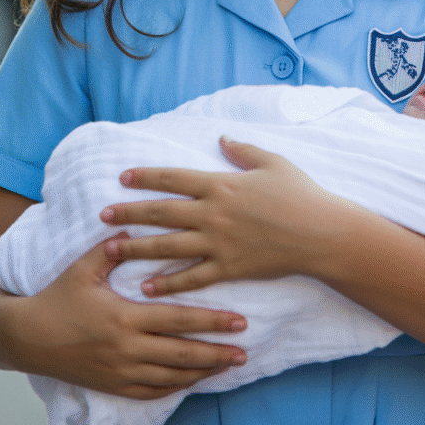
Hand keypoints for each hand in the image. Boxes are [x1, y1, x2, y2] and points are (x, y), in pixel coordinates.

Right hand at [13, 236, 247, 399]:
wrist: (26, 338)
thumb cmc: (57, 299)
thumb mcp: (82, 270)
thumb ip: (108, 250)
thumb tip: (131, 229)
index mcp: (125, 317)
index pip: (178, 320)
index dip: (211, 321)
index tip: (240, 320)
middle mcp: (127, 348)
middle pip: (183, 353)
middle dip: (217, 351)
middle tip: (245, 349)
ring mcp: (121, 371)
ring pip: (172, 376)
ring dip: (204, 372)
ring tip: (230, 365)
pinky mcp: (113, 386)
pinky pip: (152, 391)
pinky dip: (177, 387)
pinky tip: (195, 382)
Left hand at [100, 138, 342, 296]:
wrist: (321, 233)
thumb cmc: (301, 195)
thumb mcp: (273, 163)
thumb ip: (244, 151)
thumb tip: (223, 138)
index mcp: (221, 184)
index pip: (174, 178)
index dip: (147, 177)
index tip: (123, 177)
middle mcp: (213, 213)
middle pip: (161, 213)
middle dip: (129, 213)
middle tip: (102, 215)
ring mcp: (218, 243)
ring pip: (167, 246)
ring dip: (137, 248)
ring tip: (110, 249)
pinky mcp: (228, 268)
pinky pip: (190, 277)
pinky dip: (166, 283)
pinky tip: (146, 287)